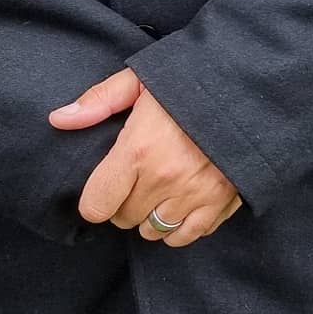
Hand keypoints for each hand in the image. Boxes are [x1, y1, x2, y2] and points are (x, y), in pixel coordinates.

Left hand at [50, 69, 241, 245]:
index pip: (95, 206)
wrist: (253, 82)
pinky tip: (185, 199)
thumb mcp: (144, 78)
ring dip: (154, 214)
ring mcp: (195, 193)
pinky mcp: (223, 201)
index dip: (98, 195)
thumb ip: (101, 100)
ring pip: (154, 231)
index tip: (111, 179)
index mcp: (139, 150)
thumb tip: (58, 119)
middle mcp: (164, 179)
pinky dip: (182, 225)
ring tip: (164, 186)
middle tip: (142, 175)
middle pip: (125, 219)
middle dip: (127, 201)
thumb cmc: (195, 78)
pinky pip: (188, 235)